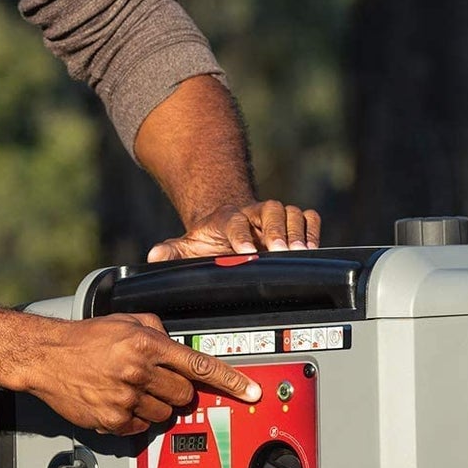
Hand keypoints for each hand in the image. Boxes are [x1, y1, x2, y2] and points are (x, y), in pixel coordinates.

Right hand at [28, 312, 261, 436]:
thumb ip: (158, 331)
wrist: (46, 356)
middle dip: (177, 389)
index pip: (200, 365)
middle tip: (156, 379)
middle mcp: (139, 371)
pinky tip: (119, 400)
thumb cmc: (84, 338)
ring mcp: (126, 399)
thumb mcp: (126, 321)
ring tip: (131, 388)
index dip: (231, 381)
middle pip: (185, 395)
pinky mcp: (113, 420)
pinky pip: (143, 427)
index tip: (251, 392)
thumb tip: (178, 346)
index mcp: (146, 344)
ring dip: (155, 404)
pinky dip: (136, 417)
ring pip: (165, 413)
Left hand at [147, 199, 321, 261]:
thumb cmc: (211, 239)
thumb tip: (154, 256)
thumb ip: (172, 252)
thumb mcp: (187, 245)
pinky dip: (313, 230)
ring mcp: (275, 217)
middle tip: (280, 251)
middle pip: (271, 210)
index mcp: (228, 218)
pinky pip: (309, 218)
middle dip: (276, 230)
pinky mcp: (293, 222)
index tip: (245, 251)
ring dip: (297, 231)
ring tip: (299, 252)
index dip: (241, 234)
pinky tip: (312, 248)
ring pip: (292, 213)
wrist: (230, 225)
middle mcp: (254, 213)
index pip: (235, 221)